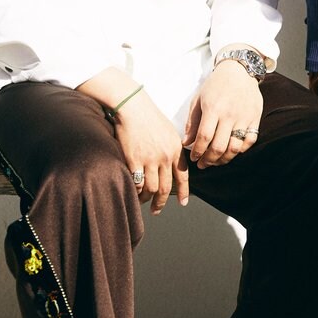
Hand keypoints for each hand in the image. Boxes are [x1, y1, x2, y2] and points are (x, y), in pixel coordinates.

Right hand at [111, 91, 190, 213]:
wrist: (133, 107)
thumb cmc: (150, 117)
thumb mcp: (169, 132)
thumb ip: (173, 148)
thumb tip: (175, 163)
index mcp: (175, 149)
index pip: (183, 176)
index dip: (184, 191)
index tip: (183, 203)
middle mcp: (165, 157)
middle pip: (166, 187)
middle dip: (161, 202)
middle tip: (156, 210)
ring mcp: (150, 159)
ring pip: (152, 188)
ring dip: (147, 199)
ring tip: (142, 201)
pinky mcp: (134, 160)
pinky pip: (137, 183)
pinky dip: (136, 190)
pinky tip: (134, 192)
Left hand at [184, 60, 263, 168]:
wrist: (239, 70)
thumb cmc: (216, 84)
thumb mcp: (199, 99)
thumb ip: (192, 122)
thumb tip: (186, 143)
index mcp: (213, 109)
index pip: (204, 138)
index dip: (197, 152)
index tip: (193, 158)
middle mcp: (229, 115)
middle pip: (218, 147)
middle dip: (208, 160)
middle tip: (203, 164)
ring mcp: (244, 117)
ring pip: (234, 148)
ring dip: (224, 159)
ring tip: (216, 161)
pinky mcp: (255, 118)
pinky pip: (249, 140)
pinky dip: (241, 150)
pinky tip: (232, 151)